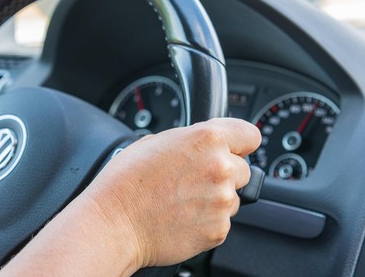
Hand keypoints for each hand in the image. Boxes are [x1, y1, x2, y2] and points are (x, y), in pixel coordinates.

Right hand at [80, 118, 260, 269]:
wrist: (114, 222)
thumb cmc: (126, 181)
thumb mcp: (155, 141)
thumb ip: (190, 141)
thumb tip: (203, 146)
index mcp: (207, 138)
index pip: (250, 135)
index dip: (239, 144)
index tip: (233, 150)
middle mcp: (220, 167)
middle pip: (242, 169)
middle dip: (224, 174)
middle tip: (193, 180)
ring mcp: (222, 201)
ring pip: (232, 198)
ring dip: (214, 199)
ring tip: (181, 201)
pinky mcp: (219, 229)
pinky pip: (221, 222)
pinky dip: (206, 221)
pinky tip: (180, 217)